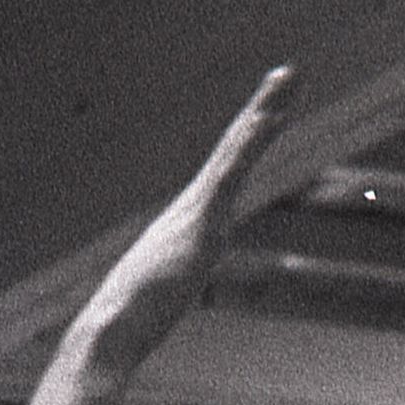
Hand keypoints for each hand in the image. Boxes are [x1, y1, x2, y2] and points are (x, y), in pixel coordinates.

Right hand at [81, 64, 295, 365]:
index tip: (272, 112)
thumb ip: (168, 298)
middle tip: (292, 74)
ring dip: (264, 113)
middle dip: (265, 110)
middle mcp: (193, 207)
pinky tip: (267, 120)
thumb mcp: (162, 306)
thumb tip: (156, 313)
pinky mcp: (201, 223)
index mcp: (191, 223)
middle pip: (236, 149)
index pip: (229, 173)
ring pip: (236, 151)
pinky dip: (249, 144)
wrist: (113, 331)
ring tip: (289, 78)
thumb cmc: (131, 325)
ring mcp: (197, 211)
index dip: (251, 141)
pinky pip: (230, 174)